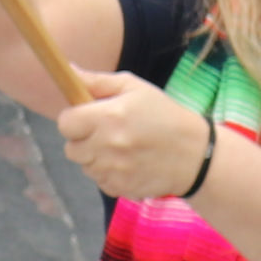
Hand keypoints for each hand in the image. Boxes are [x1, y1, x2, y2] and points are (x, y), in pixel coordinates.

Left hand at [54, 69, 219, 203]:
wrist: (195, 153)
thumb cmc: (163, 113)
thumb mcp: (134, 87)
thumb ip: (97, 81)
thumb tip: (69, 70)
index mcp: (108, 117)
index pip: (65, 123)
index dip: (73, 119)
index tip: (86, 116)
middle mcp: (107, 146)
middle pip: (70, 149)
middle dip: (82, 139)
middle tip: (105, 131)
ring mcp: (113, 171)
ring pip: (84, 166)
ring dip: (95, 157)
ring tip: (121, 147)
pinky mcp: (120, 189)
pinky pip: (100, 182)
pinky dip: (108, 174)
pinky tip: (127, 163)